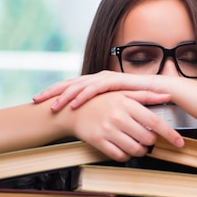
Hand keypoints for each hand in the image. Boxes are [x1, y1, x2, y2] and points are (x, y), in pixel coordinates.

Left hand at [33, 71, 163, 111]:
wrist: (160, 92)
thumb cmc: (139, 101)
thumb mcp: (115, 107)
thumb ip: (102, 109)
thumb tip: (89, 118)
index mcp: (96, 83)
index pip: (71, 87)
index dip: (55, 93)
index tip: (40, 101)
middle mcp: (98, 78)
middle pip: (70, 83)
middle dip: (52, 91)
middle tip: (36, 100)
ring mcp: (105, 78)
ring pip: (79, 85)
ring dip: (65, 96)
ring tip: (53, 106)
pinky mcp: (114, 81)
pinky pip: (94, 89)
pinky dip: (83, 96)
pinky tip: (74, 104)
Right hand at [62, 90, 182, 161]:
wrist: (72, 109)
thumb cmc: (101, 100)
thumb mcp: (123, 93)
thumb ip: (146, 95)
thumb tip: (167, 95)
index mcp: (127, 104)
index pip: (154, 122)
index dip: (170, 134)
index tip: (180, 142)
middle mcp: (118, 117)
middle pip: (147, 139)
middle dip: (151, 142)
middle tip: (147, 138)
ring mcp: (107, 130)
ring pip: (135, 150)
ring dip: (140, 150)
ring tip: (137, 144)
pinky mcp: (98, 141)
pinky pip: (119, 156)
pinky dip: (126, 156)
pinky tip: (124, 148)